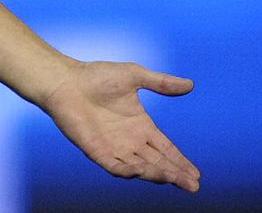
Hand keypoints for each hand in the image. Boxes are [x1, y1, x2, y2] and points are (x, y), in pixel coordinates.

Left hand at [40, 60, 200, 192]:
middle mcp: (130, 141)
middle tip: (193, 186)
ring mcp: (113, 147)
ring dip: (156, 174)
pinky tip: (140, 171)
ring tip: (174, 178)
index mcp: (141, 126)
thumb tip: (190, 84)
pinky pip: (114, 166)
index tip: (196, 175)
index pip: (166, 149)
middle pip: (157, 162)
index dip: (180, 161)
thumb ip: (161, 82)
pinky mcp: (96, 150)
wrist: (65, 80)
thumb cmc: (96, 76)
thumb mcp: (134, 76)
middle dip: (175, 173)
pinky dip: (127, 170)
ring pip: (140, 167)